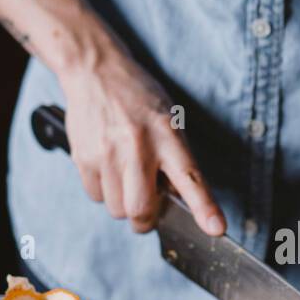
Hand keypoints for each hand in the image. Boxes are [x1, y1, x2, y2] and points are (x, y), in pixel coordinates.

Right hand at [59, 58, 224, 235]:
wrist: (95, 71)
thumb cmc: (139, 99)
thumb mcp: (168, 121)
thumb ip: (176, 160)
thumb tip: (179, 201)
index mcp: (168, 135)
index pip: (190, 177)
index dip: (204, 207)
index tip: (216, 229)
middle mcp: (137, 146)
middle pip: (141, 209)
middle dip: (146, 220)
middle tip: (149, 209)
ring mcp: (107, 153)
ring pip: (116, 209)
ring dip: (123, 203)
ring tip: (126, 176)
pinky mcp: (83, 157)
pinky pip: (96, 196)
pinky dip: (104, 191)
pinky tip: (109, 168)